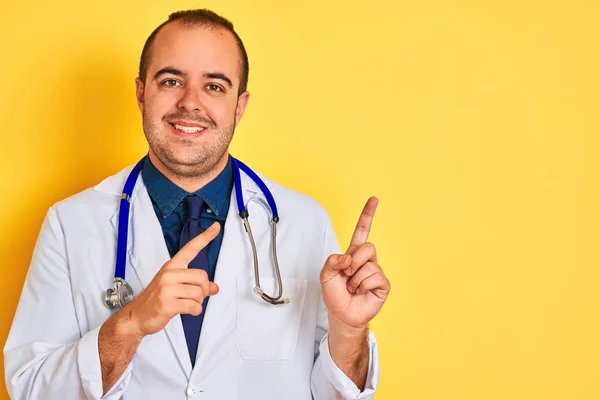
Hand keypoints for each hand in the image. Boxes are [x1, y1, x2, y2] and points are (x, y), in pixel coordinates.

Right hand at [120, 222, 220, 337]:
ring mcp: (167, 288)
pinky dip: (195, 311)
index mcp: (172, 266)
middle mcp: (169, 274)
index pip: (190, 248)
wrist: (136, 316)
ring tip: (186, 304)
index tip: (216, 227)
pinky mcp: (167, 303)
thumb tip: (214, 287)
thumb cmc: (156, 300)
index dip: (205, 237)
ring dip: (198, 302)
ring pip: (199, 293)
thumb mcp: (175, 287)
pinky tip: (187, 311)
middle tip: (195, 297)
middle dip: (204, 290)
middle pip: (202, 277)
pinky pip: (193, 306)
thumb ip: (195, 284)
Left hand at [320, 197, 390, 328]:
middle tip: (347, 274)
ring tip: (352, 288)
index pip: (362, 231)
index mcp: (353, 254)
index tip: (374, 199)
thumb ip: (332, 261)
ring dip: (355, 278)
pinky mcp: (383, 284)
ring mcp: (376, 271)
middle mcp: (366, 260)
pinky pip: (374, 277)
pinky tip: (361, 292)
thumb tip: (348, 258)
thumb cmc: (335, 294)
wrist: (342, 315)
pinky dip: (362, 286)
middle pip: (367, 247)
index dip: (367, 215)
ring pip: (368, 264)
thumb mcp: (325, 275)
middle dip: (354, 261)